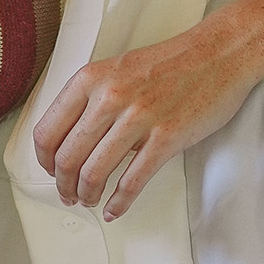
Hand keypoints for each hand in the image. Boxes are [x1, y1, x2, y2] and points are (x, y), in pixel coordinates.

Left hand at [32, 11, 262, 220]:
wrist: (219, 53)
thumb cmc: (171, 63)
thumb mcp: (118, 69)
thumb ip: (91, 98)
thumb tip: (69, 139)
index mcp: (91, 78)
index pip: (47, 130)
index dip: (44, 160)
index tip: (51, 171)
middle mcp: (110, 97)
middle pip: (67, 157)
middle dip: (62, 185)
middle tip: (68, 194)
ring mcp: (139, 118)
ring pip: (94, 172)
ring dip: (86, 195)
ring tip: (89, 200)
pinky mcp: (167, 137)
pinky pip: (132, 181)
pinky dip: (119, 203)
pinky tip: (114, 209)